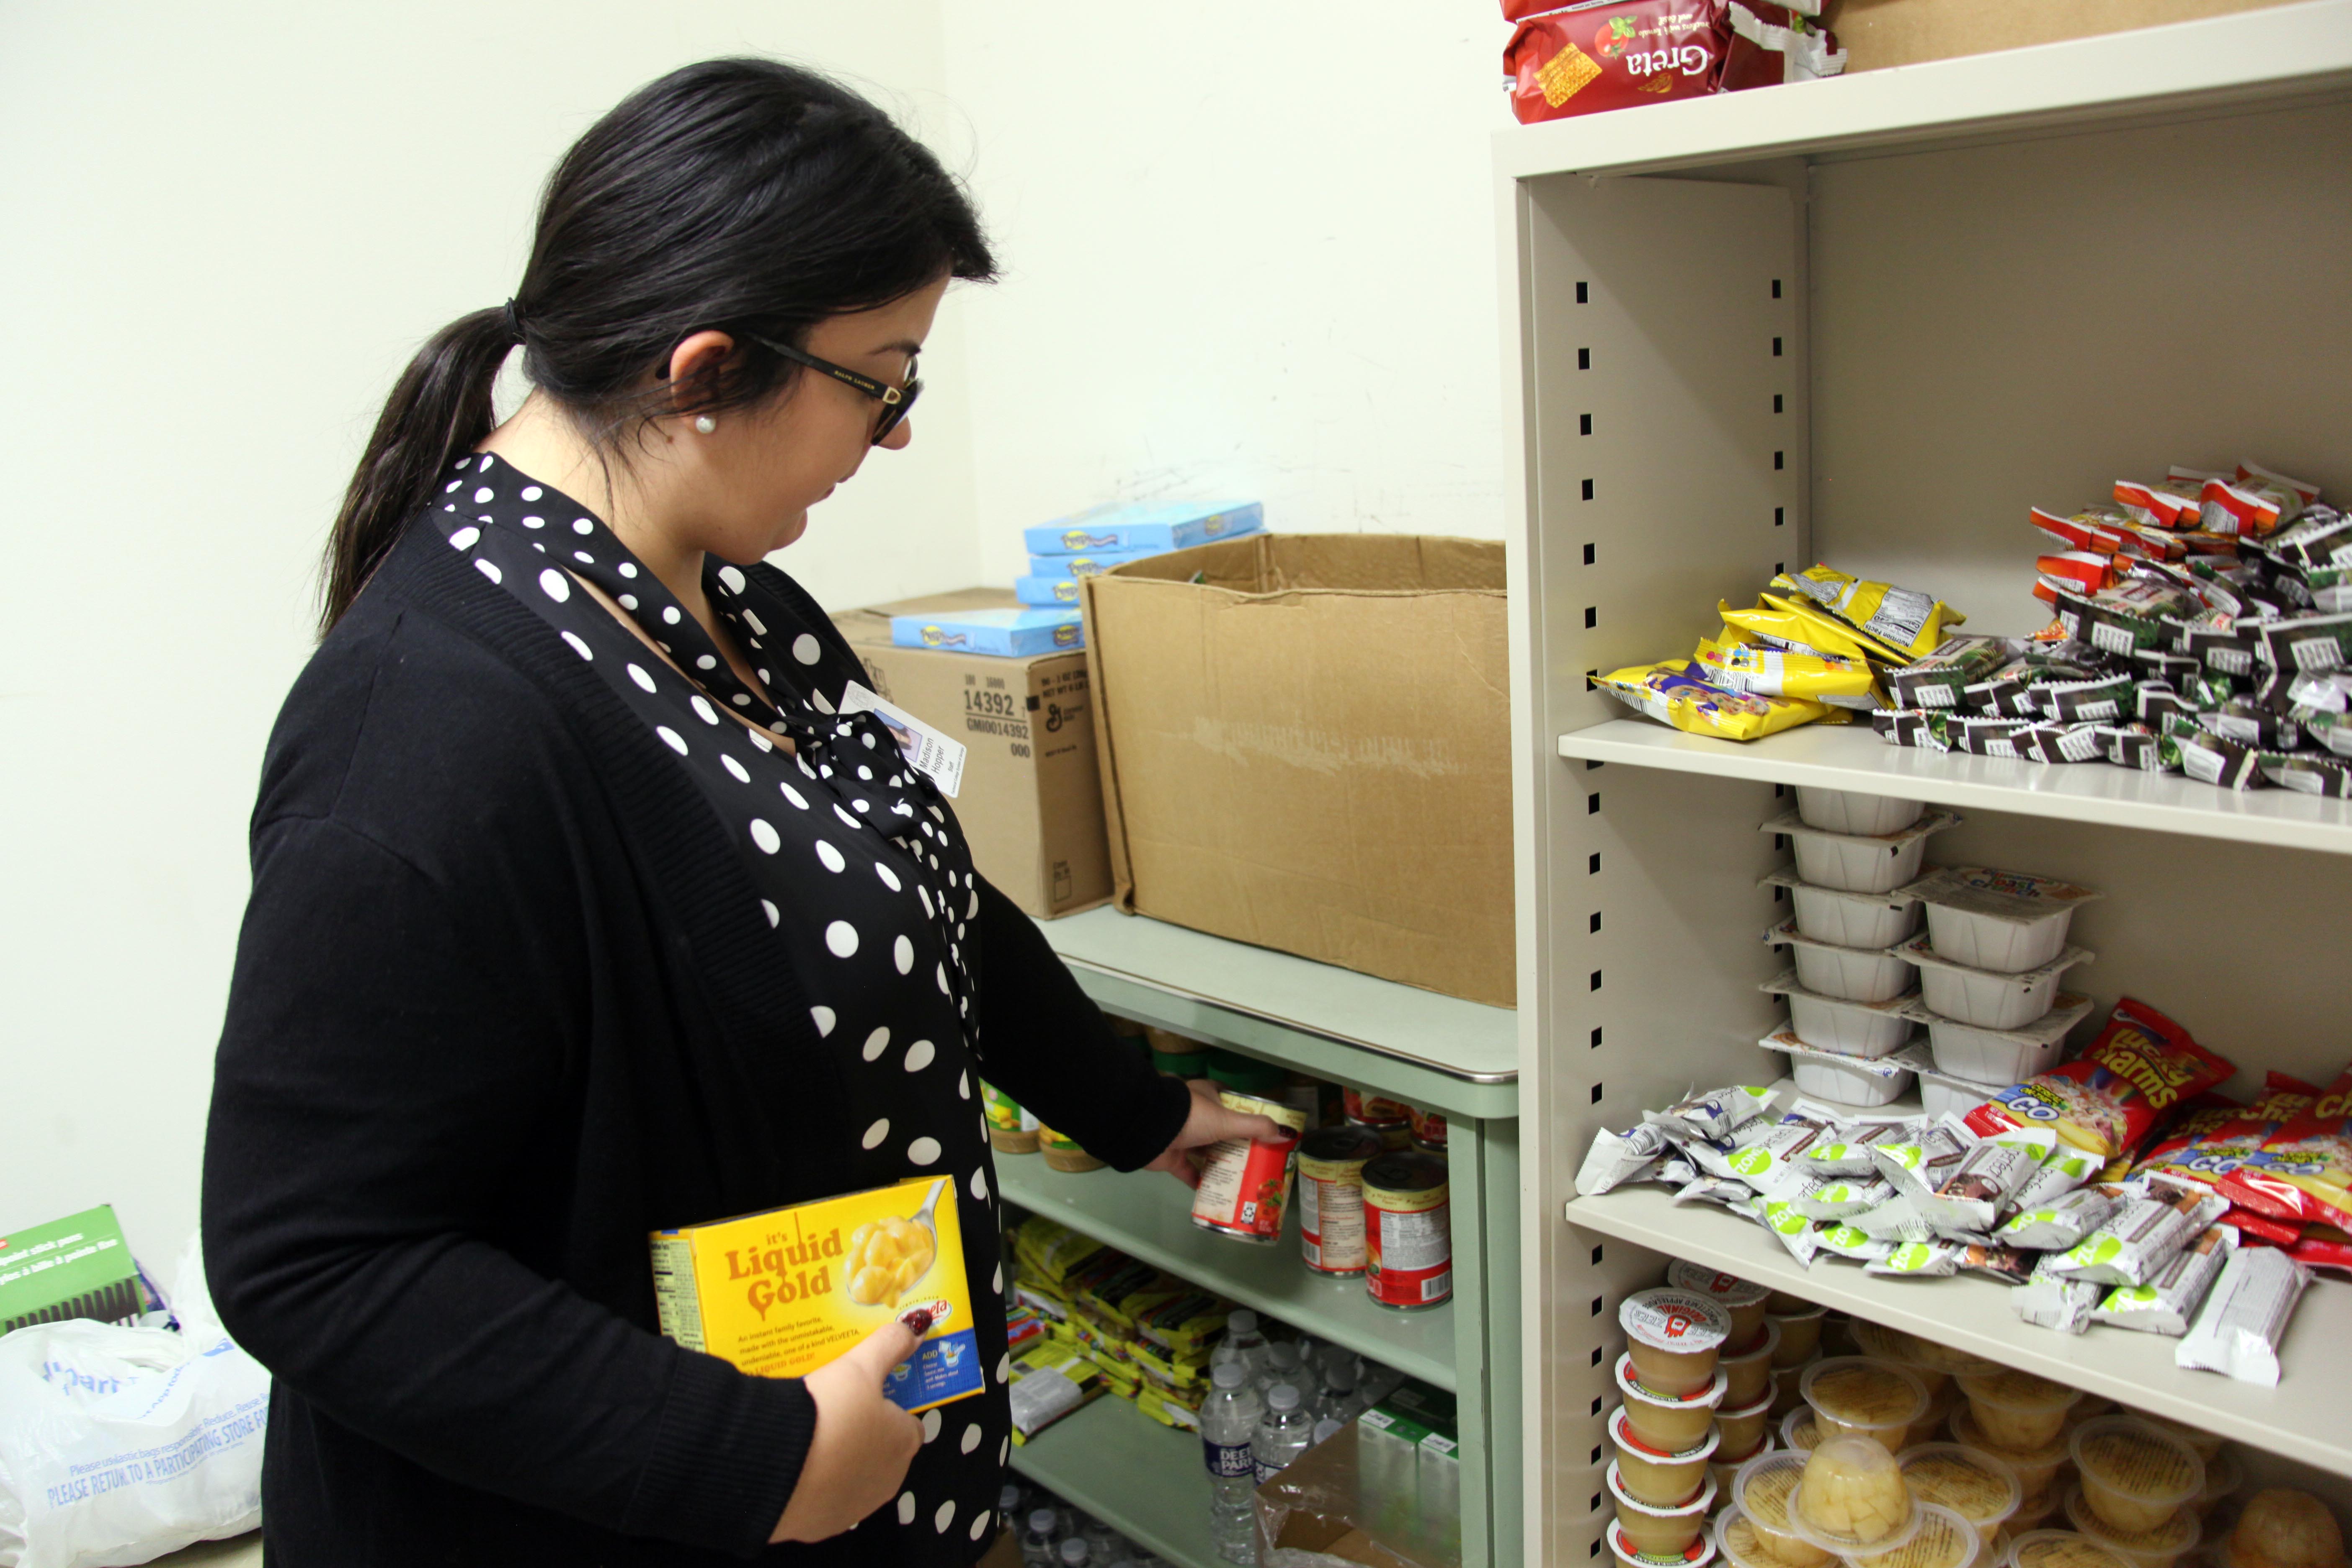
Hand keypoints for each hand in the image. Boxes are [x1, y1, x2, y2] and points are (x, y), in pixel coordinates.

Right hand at [770, 1321, 923, 1542]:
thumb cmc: (828, 1413)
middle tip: (830, 1412)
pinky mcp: (821, 1526)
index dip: (885, 1408)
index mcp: (904, 1443)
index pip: (907, 1424)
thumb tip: (915, 1329)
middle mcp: (888, 1481)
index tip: (860, 1396)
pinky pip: (821, 1499)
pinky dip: (811, 1483)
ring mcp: (855, 1508)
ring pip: (852, 1477)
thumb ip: (890, 1345)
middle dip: (860, 1434)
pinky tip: (793, 1462)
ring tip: (808, 1433)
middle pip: (880, 1452)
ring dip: (837, 1459)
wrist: (775, 1464)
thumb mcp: (859, 1366)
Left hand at [1144, 1078, 1285, 1188]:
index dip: (1245, 1111)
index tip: (1261, 1126)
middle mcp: (1194, 1115)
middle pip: (1220, 1129)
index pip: (1229, 1100)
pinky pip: (1190, 1172)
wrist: (1152, 1130)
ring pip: (1205, 1151)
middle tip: (1257, 1157)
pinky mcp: (1172, 1157)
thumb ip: (1255, 1126)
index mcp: (1206, 1097)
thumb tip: (1284, 1134)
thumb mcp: (1227, 1120)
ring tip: (1243, 1176)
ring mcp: (1182, 1137)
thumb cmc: (1192, 1117)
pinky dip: (1202, 1181)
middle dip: (1236, 1142)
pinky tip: (1218, 1192)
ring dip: (1220, 1162)